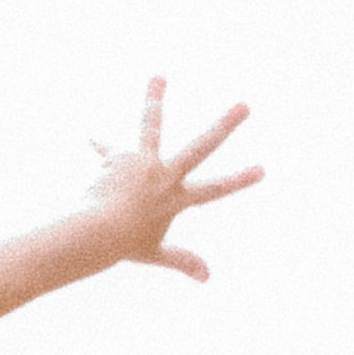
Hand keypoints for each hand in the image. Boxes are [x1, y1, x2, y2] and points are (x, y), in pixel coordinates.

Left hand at [81, 77, 262, 281]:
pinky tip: (90, 138)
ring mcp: (145, 163)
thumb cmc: (122, 245)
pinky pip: (107, 148)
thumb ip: (182, 260)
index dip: (241, 180)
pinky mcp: (121, 155)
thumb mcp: (155, 253)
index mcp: (177, 198)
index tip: (263, 168)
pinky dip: (99, 146)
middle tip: (245, 106)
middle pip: (202, 146)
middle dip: (226, 125)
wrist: (97, 231)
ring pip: (153, 124)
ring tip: (158, 76)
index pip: (216, 189)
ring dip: (156, 97)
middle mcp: (166, 175)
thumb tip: (208, 278)